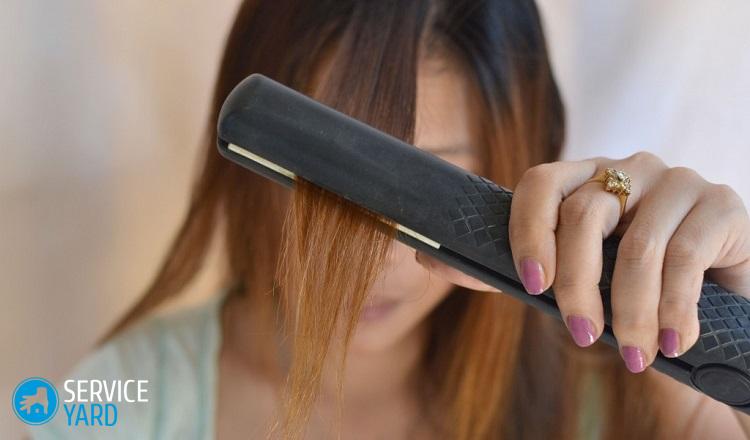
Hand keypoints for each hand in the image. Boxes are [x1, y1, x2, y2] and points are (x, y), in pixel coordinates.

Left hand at [415, 152, 749, 372]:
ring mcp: (676, 181)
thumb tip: (426, 258)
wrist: (711, 296)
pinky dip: (674, 309)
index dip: (529, 232)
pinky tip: (671, 340)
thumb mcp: (568, 276)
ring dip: (630, 312)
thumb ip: (507, 267)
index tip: (532, 286)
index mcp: (582, 178)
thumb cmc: (628, 283)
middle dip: (578, 287)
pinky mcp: (720, 203)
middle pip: (583, 215)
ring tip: (635, 355)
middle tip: (583, 337)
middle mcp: (627, 168)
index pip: (539, 184)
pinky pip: (686, 256)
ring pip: (636, 245)